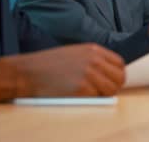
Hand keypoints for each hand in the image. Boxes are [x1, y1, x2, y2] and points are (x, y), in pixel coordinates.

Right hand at [0, 44, 124, 100]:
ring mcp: (89, 74)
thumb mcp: (76, 52)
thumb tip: (110, 73)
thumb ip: (95, 59)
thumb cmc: (49, 64)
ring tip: (90, 93)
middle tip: (103, 90)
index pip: (120, 64)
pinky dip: (91, 99)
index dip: (117, 74)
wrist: (28, 72)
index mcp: (94, 50)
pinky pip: (97, 97)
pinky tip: (78, 94)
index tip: (111, 80)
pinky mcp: (82, 88)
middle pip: (119, 77)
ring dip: (104, 94)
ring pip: (111, 89)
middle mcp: (94, 60)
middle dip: (114, 86)